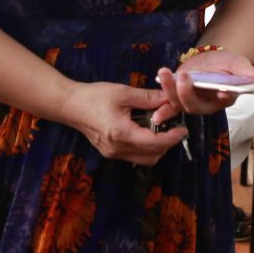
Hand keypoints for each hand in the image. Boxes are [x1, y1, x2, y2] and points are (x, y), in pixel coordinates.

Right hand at [65, 81, 186, 164]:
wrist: (70, 105)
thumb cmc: (95, 96)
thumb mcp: (123, 93)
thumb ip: (148, 98)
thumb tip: (170, 98)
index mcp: (121, 133)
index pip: (154, 143)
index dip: (172, 138)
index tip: (183, 128)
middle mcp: (117, 149)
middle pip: (152, 155)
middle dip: (167, 143)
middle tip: (175, 127)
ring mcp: (113, 154)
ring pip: (145, 159)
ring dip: (158, 148)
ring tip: (162, 129)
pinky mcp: (110, 153)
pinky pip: (135, 156)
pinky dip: (146, 148)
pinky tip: (147, 132)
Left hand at [159, 47, 253, 115]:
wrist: (213, 60)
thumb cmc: (228, 65)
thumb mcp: (239, 65)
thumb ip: (249, 73)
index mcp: (224, 98)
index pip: (224, 100)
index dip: (222, 97)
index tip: (222, 91)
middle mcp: (207, 105)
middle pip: (195, 105)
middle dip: (187, 92)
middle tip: (184, 76)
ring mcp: (191, 102)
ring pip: (179, 102)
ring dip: (170, 90)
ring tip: (165, 72)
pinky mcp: (178, 97)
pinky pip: (169, 105)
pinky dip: (162, 108)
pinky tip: (156, 104)